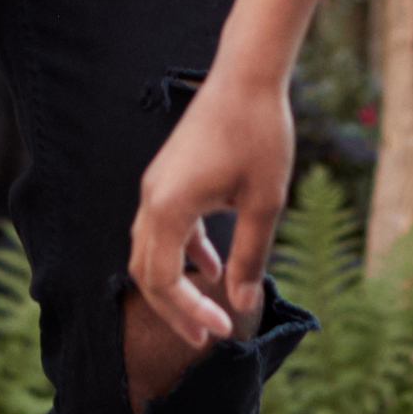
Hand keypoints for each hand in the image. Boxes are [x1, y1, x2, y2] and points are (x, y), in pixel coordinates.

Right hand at [121, 64, 294, 409]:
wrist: (247, 75)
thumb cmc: (259, 134)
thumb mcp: (265, 203)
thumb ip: (251, 258)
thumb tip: (242, 305)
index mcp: (169, 209)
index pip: (163, 280)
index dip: (188, 313)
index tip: (220, 331)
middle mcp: (152, 199)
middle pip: (147, 272)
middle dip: (174, 309)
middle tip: (203, 338)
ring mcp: (156, 185)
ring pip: (151, 250)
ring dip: (175, 282)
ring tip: (207, 310)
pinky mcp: (168, 176)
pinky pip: (164, 227)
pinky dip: (182, 252)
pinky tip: (213, 267)